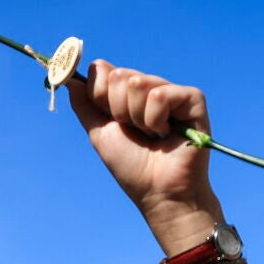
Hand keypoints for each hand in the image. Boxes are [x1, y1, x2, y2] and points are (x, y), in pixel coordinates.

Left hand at [67, 60, 223, 246]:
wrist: (159, 192)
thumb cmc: (132, 168)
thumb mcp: (99, 133)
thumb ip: (84, 104)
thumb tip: (70, 79)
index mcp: (128, 94)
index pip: (102, 70)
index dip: (100, 96)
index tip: (112, 121)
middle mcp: (150, 88)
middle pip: (119, 75)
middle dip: (119, 110)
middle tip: (136, 132)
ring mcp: (172, 92)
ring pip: (138, 83)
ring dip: (138, 118)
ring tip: (153, 136)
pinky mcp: (192, 99)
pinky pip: (160, 95)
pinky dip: (156, 120)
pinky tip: (167, 134)